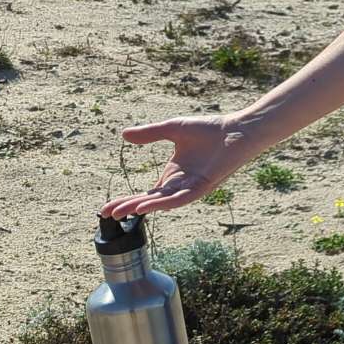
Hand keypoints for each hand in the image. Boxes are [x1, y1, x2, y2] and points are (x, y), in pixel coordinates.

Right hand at [105, 114, 254, 216]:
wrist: (237, 130)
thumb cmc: (209, 130)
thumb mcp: (172, 129)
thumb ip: (150, 134)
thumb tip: (124, 134)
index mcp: (173, 175)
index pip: (145, 193)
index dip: (126, 201)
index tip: (106, 208)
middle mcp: (180, 185)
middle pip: (149, 201)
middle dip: (128, 207)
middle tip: (107, 214)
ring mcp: (191, 187)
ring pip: (163, 202)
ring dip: (143, 207)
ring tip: (123, 212)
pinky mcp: (203, 185)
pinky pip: (182, 197)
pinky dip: (165, 202)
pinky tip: (149, 206)